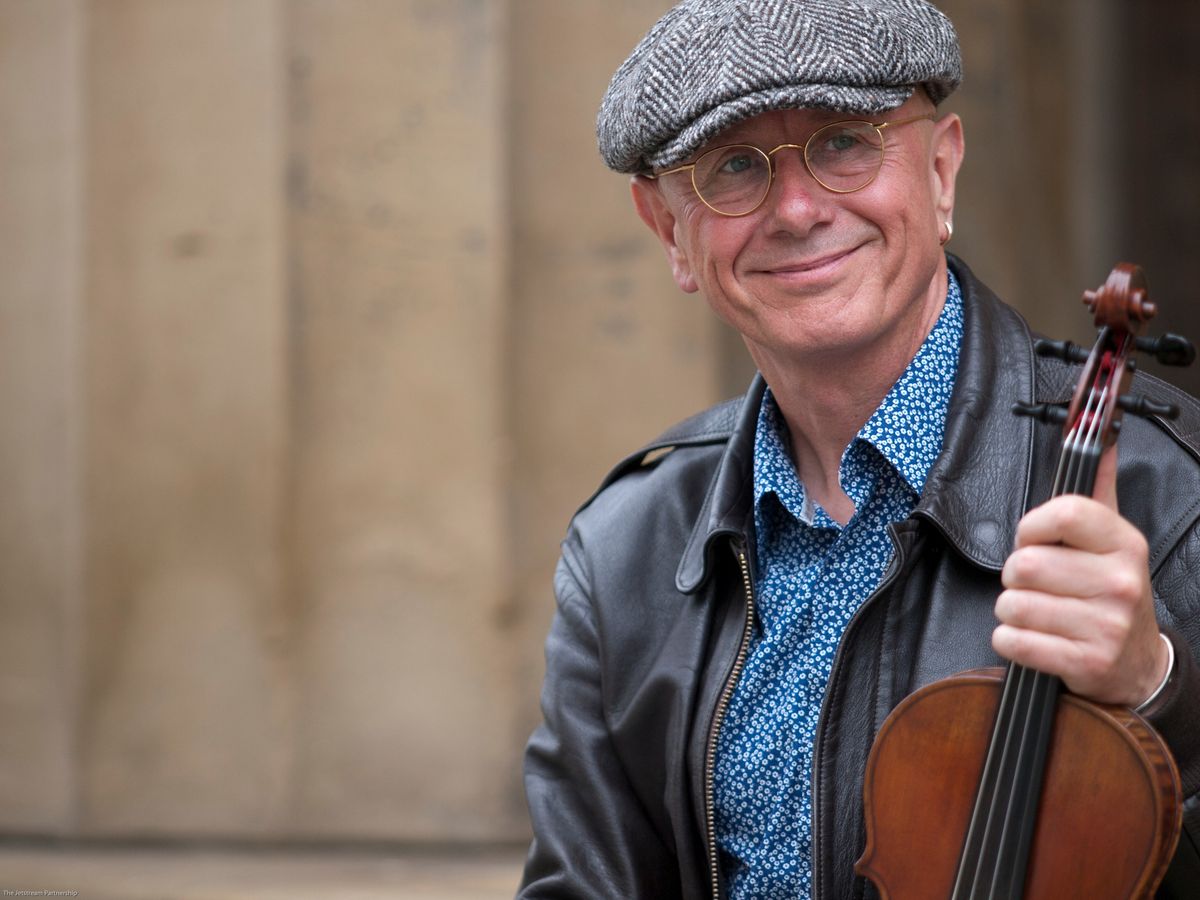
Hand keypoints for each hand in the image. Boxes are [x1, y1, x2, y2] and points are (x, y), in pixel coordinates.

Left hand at [992, 445, 1168, 705]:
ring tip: (1038, 613)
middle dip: (1015, 576)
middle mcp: (1120, 582)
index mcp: (1123, 543)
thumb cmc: (1108, 593)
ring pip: (1012, 604)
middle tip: (1037, 586)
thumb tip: (1099, 438)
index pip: (1062, 512)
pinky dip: (1011, 641)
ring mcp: (1106, 625)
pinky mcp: (1086, 663)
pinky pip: (1012, 641)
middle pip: (1024, 564)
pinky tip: (1036, 639)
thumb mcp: (1110, 539)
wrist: (1137, 663)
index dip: (1031, 527)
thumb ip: (1097, 489)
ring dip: (1011, 611)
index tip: (1034, 540)